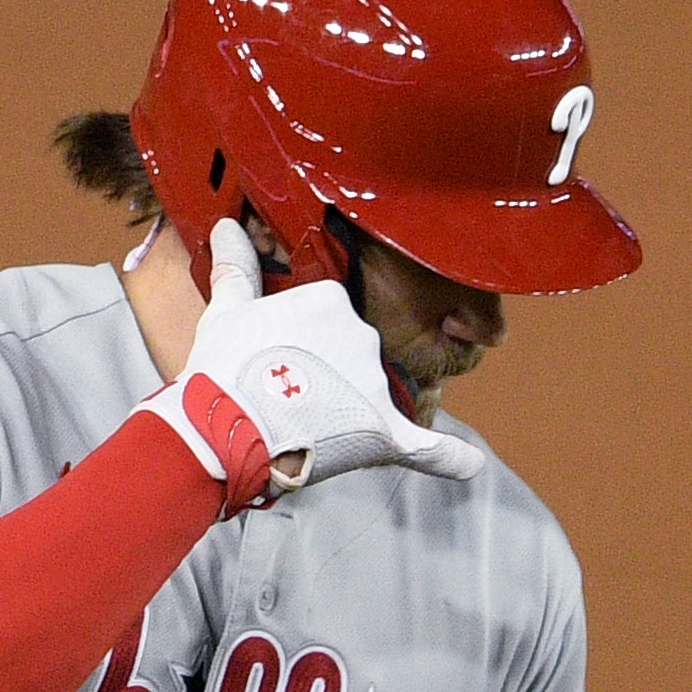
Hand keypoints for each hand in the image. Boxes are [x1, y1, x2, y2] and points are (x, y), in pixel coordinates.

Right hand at [140, 220, 484, 508]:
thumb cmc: (221, 370)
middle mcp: (364, 336)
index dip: (306, 343)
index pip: (332, 319)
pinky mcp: (384, 433)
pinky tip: (471, 465)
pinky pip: (430, 449)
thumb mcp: (227, 312)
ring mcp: (377, 384)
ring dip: (353, 412)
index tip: (278, 360)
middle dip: (329, 377)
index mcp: (333, 301)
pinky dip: (451, 459)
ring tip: (305, 427)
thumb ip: (237, 269)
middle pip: (357, 356)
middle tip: (286, 398)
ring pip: (377, 394)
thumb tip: (225, 227)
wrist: (224, 429)